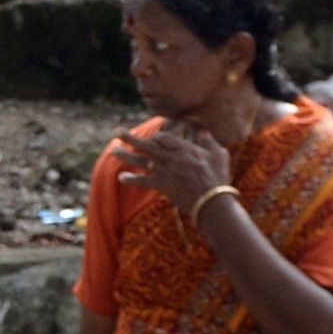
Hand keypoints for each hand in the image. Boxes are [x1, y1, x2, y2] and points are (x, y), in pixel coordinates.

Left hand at [108, 120, 232, 215]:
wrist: (212, 202)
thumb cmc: (219, 178)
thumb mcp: (219, 155)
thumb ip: (209, 141)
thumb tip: (203, 131)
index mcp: (185, 148)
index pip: (164, 136)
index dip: (156, 134)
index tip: (154, 134)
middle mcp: (171, 158)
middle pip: (147, 145)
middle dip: (130, 138)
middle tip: (117, 131)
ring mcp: (165, 171)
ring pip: (141, 161)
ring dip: (125, 155)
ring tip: (113, 150)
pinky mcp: (163, 185)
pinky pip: (144, 181)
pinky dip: (132, 180)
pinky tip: (121, 177)